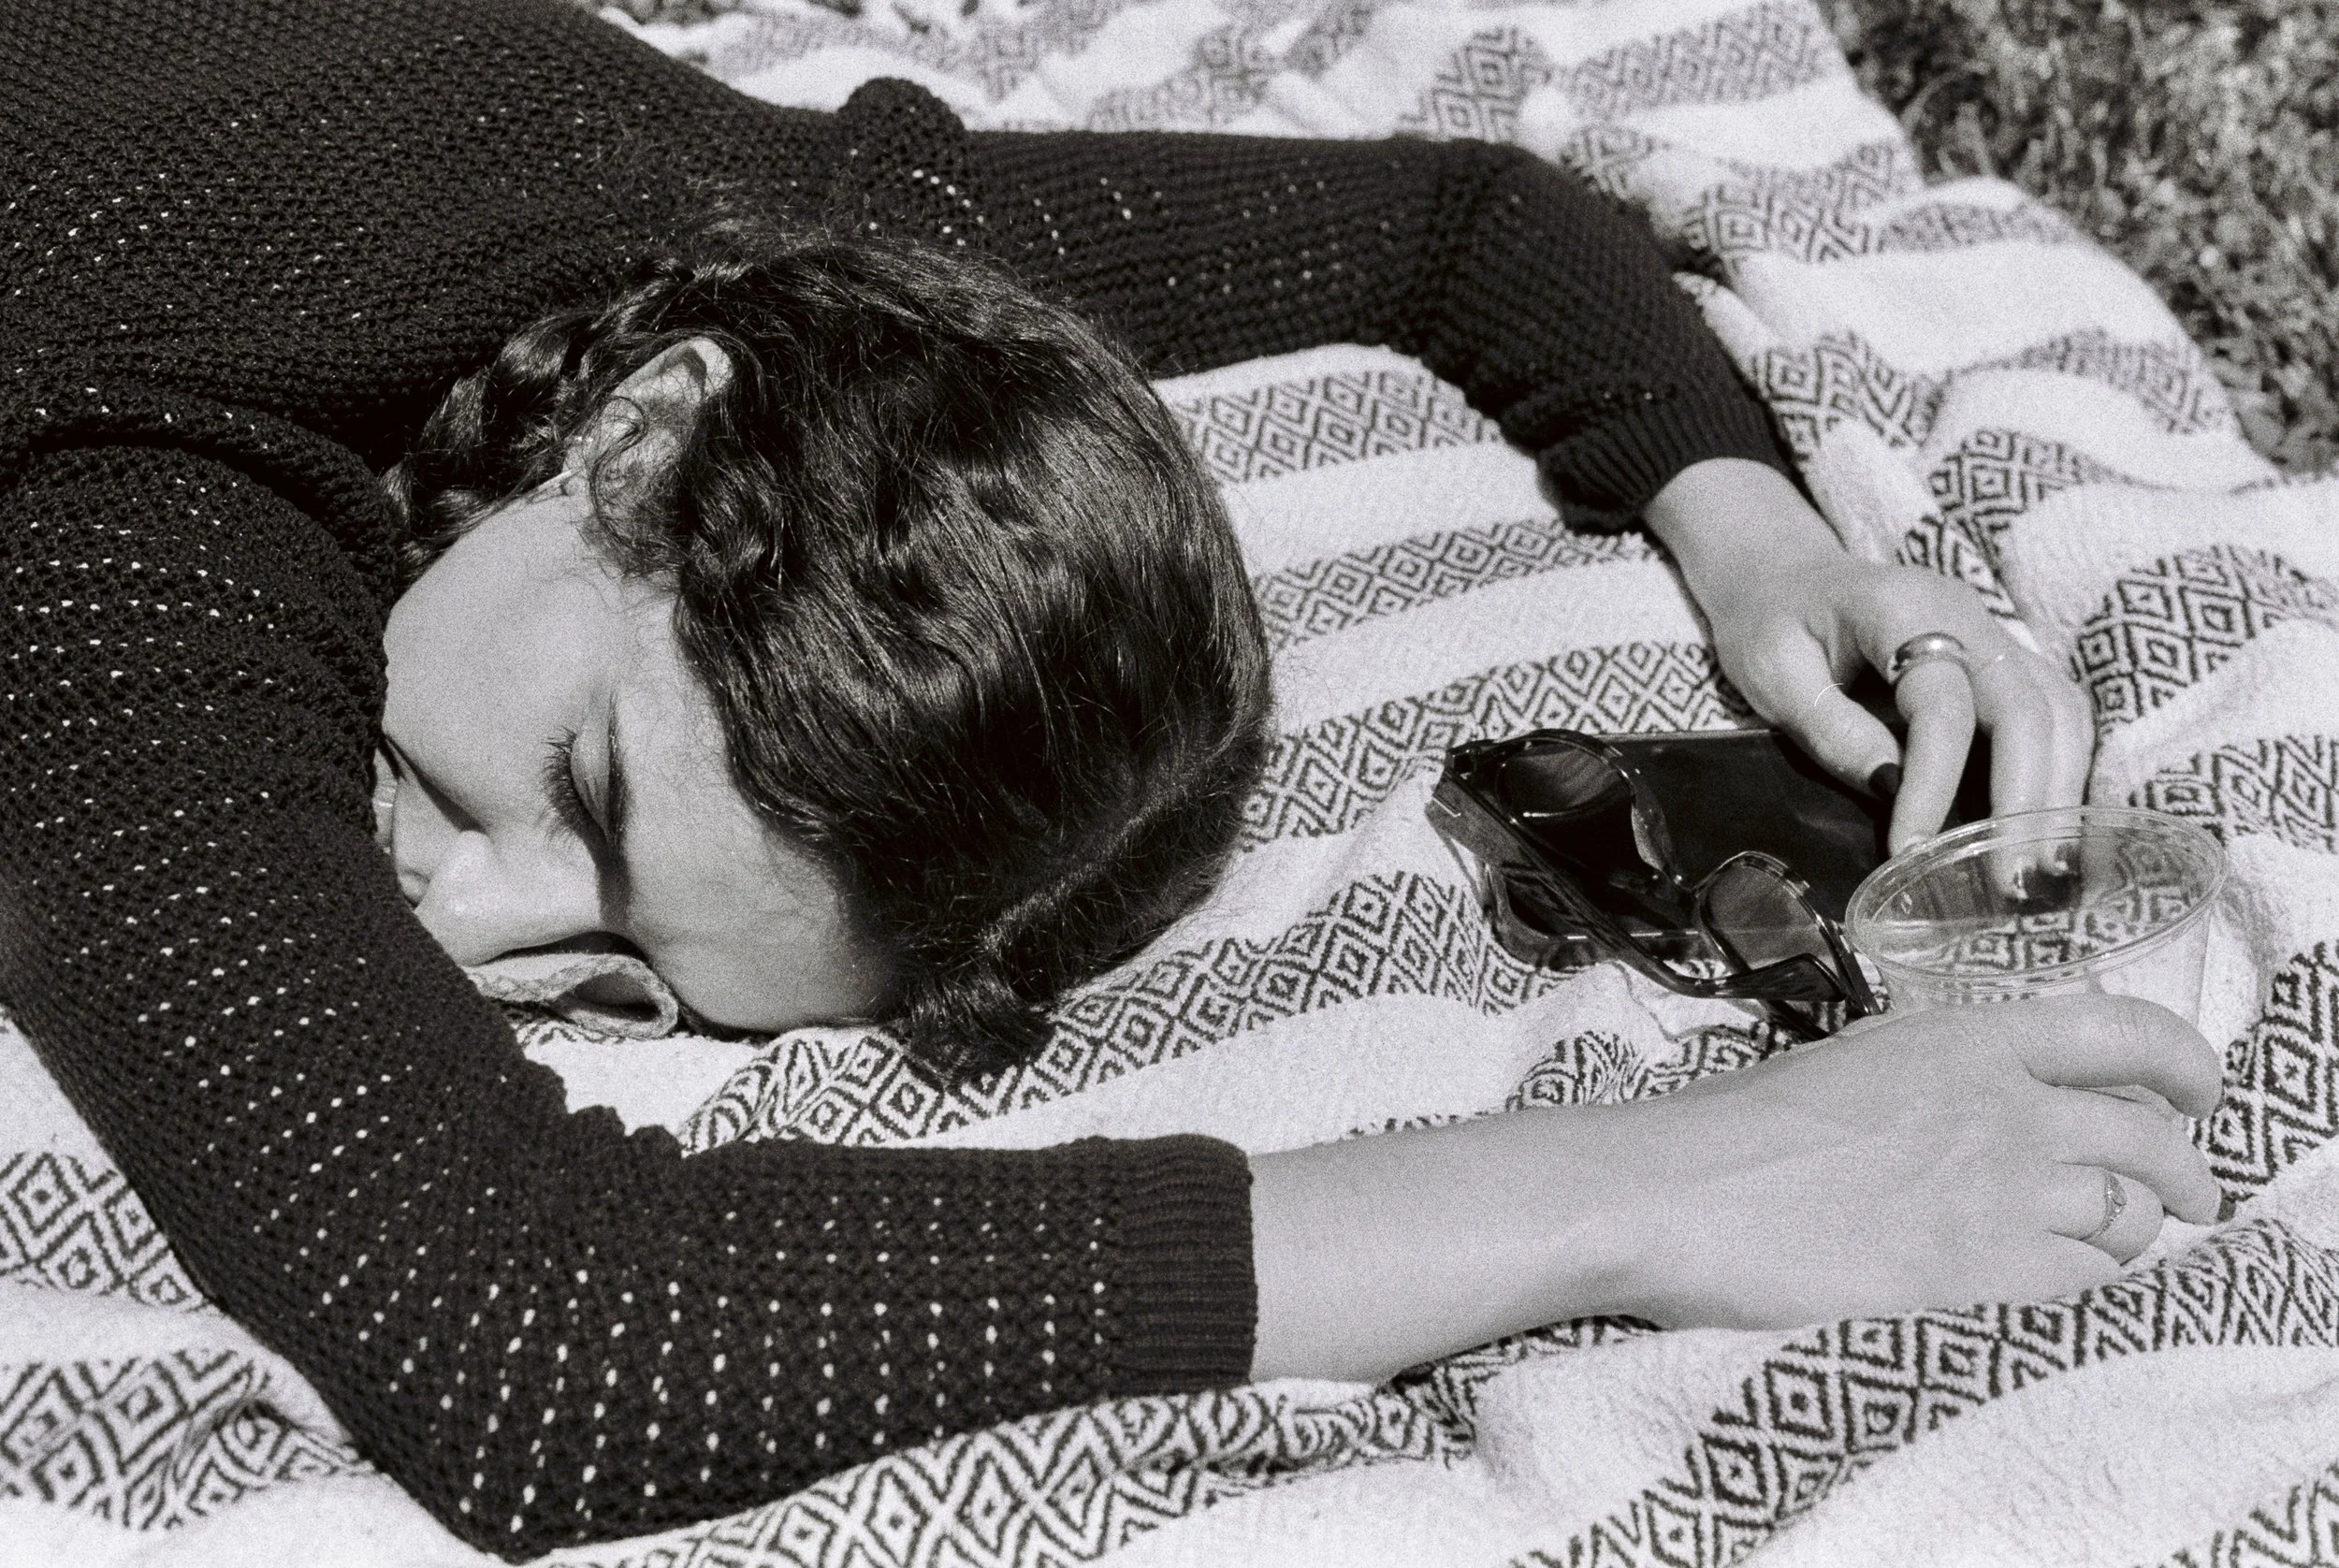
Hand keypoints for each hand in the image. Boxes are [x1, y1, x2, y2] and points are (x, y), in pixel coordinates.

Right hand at [1249, 995, 2219, 1382]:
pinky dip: (2088, 1281)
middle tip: (2183, 1190)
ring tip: (2108, 1241)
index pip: (2127, 1034)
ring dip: (2131, 1231)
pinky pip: (2084, 1283)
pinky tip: (2054, 1279)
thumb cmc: (1735, 1128)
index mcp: (1967, 1038)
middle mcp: (2004, 1110)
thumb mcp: (1853, 1059)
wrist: (1678, 1195)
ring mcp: (1999, 1195)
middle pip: (2152, 1140)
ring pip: (2128, 1218)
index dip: (2185, 1065)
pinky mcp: (1979, 1276)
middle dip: (2184, 1172)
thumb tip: (1992, 1109)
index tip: (2196, 1091)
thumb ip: (1942, 1078)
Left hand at [1646, 460, 2093, 851]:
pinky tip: (2041, 829)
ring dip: (2054, 792)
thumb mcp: (1773, 673)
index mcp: (1902, 608)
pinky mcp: (2004, 663)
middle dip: (2024, 799)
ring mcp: (1994, 636)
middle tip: (2009, 882)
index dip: (1932, 782)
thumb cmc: (1772, 623)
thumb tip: (1890, 788)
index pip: (1941, 704)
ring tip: (2034, 870)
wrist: (1788, 575)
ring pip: (2058, 713)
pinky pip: (2055, 716)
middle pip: (2028, 708)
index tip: (1911, 850)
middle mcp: (1967, 615)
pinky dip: (2058, 772)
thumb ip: (1830, 727)